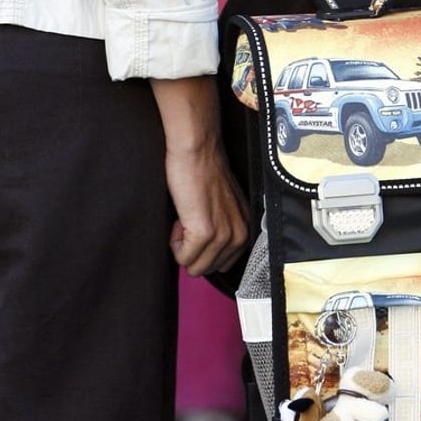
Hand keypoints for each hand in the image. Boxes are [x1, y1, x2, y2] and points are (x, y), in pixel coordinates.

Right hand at [164, 139, 248, 275]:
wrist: (197, 151)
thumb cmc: (203, 171)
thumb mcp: (223, 206)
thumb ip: (222, 228)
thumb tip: (206, 251)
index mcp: (245, 228)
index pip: (222, 264)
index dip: (202, 248)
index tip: (197, 224)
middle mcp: (240, 234)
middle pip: (208, 269)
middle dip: (192, 249)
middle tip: (189, 220)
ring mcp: (224, 235)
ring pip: (195, 268)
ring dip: (182, 246)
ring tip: (186, 217)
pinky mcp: (205, 233)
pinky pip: (183, 258)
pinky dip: (175, 242)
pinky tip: (180, 218)